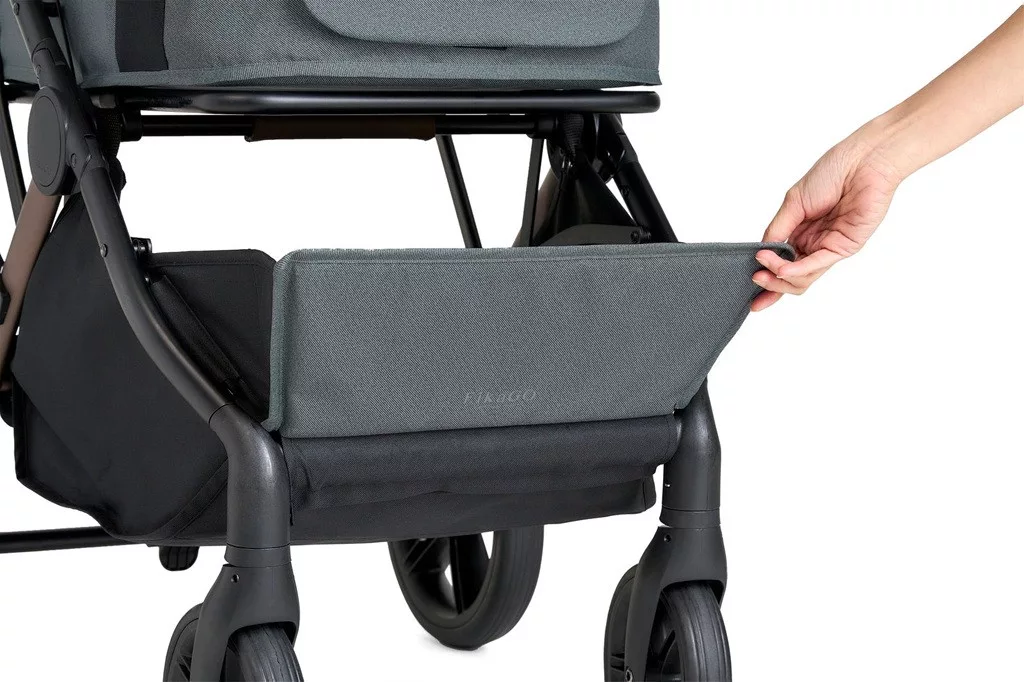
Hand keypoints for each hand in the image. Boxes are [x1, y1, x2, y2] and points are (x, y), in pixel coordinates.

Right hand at [751, 138, 901, 311]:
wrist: (862, 162)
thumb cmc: (831, 173)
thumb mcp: (793, 202)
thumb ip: (778, 230)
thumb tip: (760, 254)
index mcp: (799, 231)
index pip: (779, 261)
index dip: (765, 275)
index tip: (748, 280)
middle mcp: (813, 242)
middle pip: (790, 276)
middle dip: (770, 283)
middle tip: (755, 279)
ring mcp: (828, 247)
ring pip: (802, 278)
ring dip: (780, 277)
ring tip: (763, 270)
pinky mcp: (844, 248)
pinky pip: (817, 265)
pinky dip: (797, 270)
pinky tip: (782, 269)